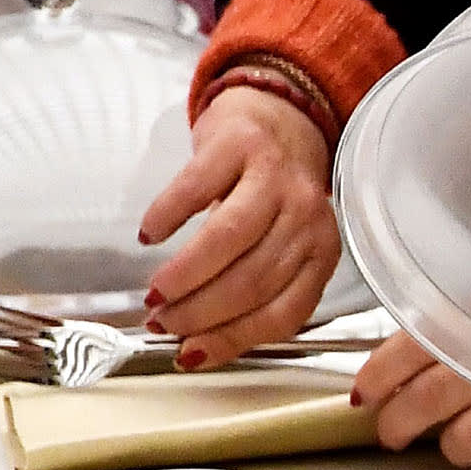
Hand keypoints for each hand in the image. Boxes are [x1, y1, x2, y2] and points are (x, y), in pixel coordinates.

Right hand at [141, 86, 342, 369]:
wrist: (274, 118)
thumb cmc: (269, 196)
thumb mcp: (274, 246)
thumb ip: (248, 294)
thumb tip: (192, 346)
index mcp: (320, 252)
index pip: (284, 312)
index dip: (232, 339)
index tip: (189, 352)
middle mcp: (306, 216)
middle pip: (253, 280)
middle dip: (199, 312)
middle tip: (161, 323)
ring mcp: (274, 176)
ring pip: (229, 240)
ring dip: (185, 276)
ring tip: (155, 294)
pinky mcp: (238, 144)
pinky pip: (197, 187)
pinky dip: (169, 215)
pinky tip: (150, 234)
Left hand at [349, 332, 470, 469]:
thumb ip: (461, 332)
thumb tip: (398, 370)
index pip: (411, 347)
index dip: (379, 377)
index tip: (364, 396)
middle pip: (427, 402)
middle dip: (398, 423)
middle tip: (392, 432)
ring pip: (463, 445)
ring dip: (455, 446)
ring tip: (465, 436)